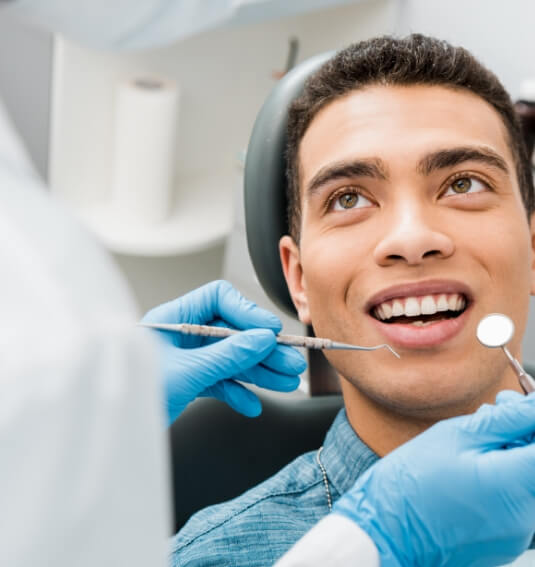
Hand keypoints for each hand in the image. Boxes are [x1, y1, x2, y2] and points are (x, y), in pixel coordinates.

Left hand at [142, 280, 306, 424]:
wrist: (114, 432)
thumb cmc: (134, 395)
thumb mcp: (187, 372)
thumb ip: (228, 355)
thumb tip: (263, 339)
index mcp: (173, 318)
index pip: (218, 299)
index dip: (247, 312)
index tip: (270, 331)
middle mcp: (182, 335)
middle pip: (232, 333)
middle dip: (262, 349)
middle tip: (290, 363)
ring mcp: (187, 359)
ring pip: (231, 359)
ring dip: (259, 371)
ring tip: (285, 382)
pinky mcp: (189, 382)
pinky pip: (220, 382)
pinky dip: (237, 392)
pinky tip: (252, 405)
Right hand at [334, 391, 534, 566]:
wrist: (386, 532)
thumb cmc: (412, 482)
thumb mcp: (455, 436)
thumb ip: (505, 420)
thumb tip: (533, 406)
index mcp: (512, 486)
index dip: (531, 421)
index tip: (518, 407)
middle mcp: (524, 517)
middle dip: (522, 431)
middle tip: (496, 408)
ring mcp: (515, 534)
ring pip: (525, 479)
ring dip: (509, 452)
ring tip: (473, 438)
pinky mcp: (504, 541)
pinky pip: (513, 500)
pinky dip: (500, 477)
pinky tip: (470, 466)